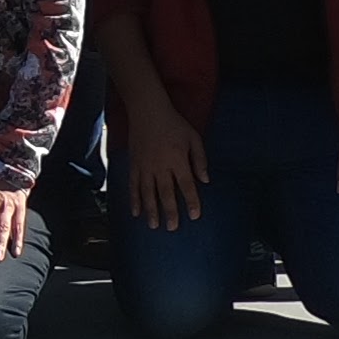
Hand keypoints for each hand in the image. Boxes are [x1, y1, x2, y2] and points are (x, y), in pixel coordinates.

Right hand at [124, 99, 209, 229]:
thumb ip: (200, 159)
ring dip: (151, 210)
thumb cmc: (174, 124)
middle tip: (173, 228)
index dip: (191, 201)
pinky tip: (136, 212)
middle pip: (165, 193)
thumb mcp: (194, 138)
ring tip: (154, 226)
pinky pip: (133, 185)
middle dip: (170, 211)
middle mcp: (160, 166)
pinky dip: (134, 199)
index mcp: (178, 160)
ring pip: (147, 192)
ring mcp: (145, 166)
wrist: (147, 111)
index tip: (194, 216)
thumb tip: (205, 180)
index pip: (186, 186)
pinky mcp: (134, 164)